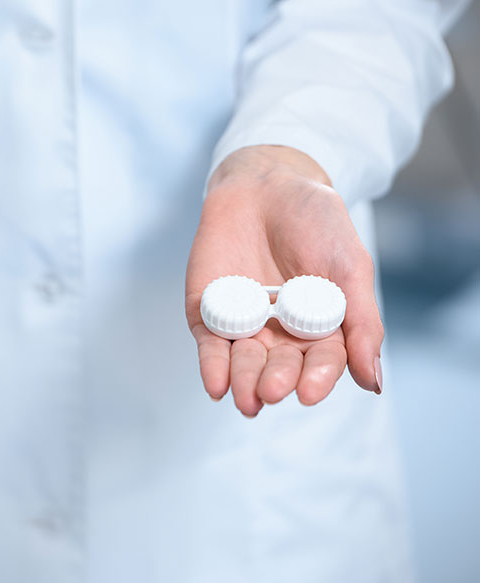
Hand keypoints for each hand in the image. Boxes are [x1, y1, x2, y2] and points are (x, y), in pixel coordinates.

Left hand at [185, 146, 383, 416]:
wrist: (265, 184)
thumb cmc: (316, 223)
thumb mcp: (348, 268)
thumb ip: (360, 323)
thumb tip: (374, 382)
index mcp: (320, 329)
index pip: (320, 363)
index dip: (317, 379)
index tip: (309, 392)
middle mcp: (281, 335)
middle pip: (279, 368)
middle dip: (276, 381)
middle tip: (272, 391)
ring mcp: (243, 326)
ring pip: (243, 364)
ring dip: (244, 382)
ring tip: (246, 398)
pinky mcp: (208, 314)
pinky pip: (211, 347)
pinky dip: (213, 368)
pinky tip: (217, 385)